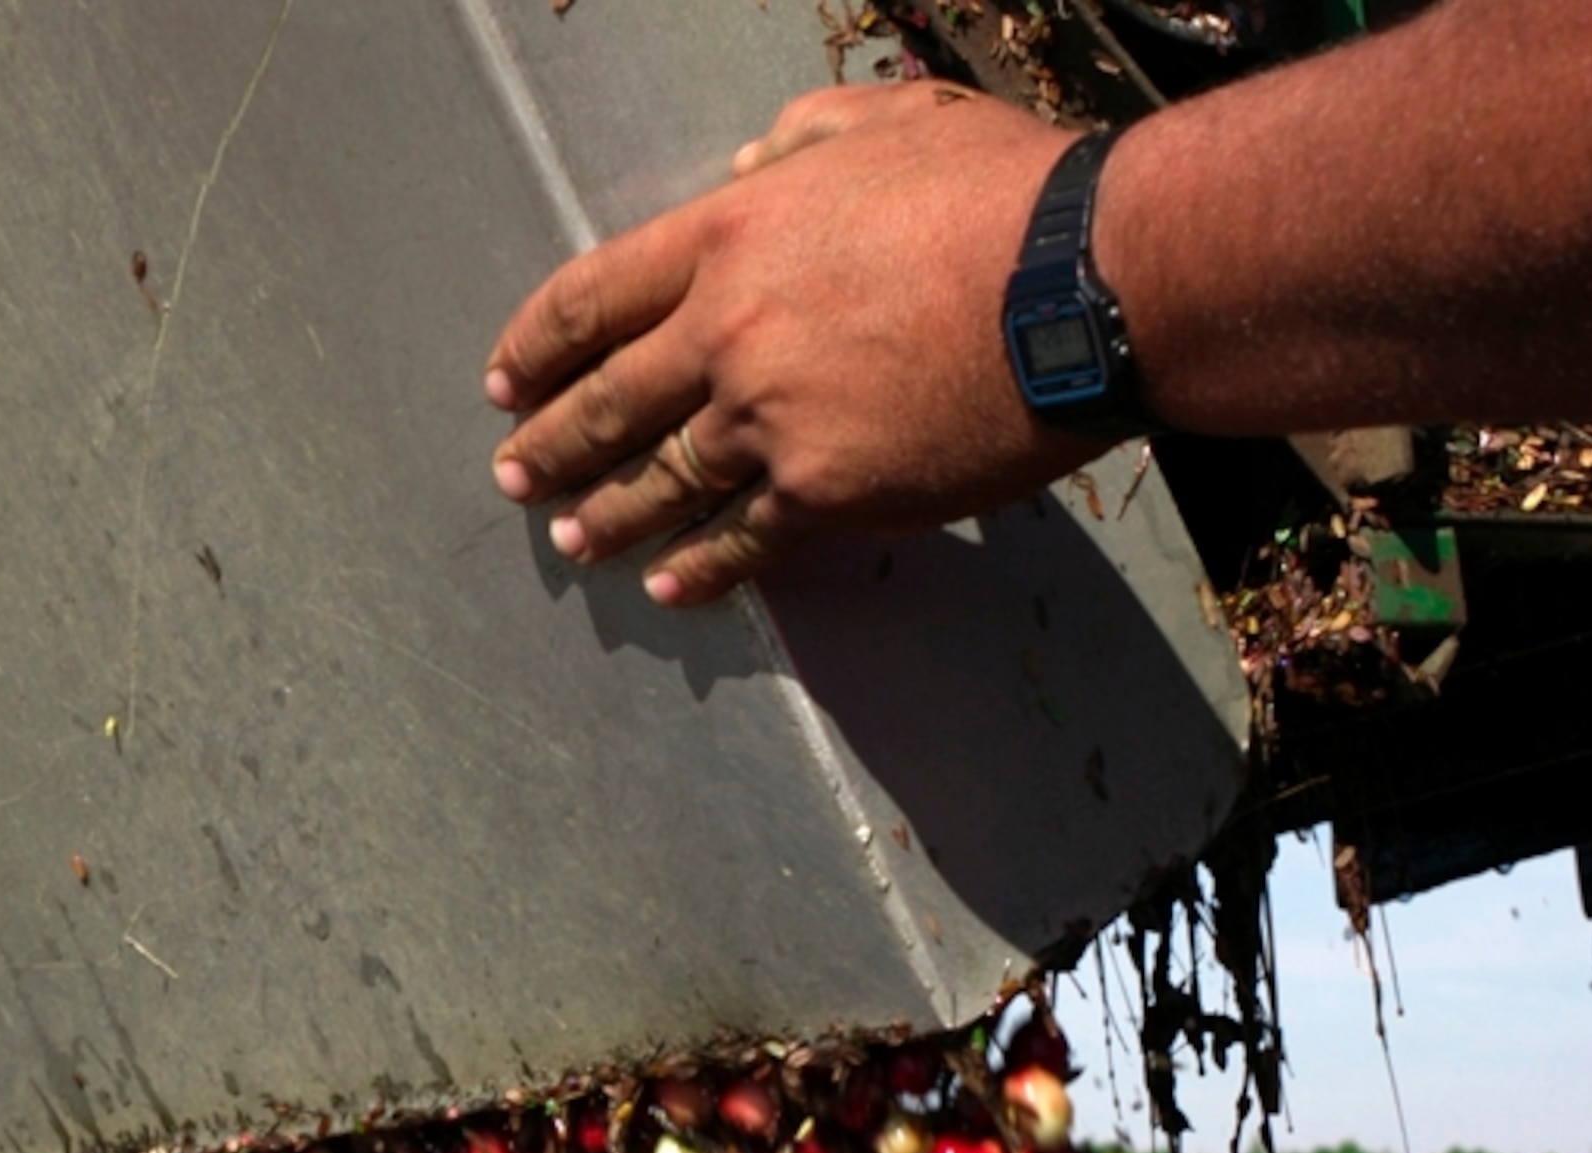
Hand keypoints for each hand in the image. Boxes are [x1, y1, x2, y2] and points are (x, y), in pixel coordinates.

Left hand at [486, 83, 1107, 606]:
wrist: (1084, 285)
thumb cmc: (1002, 192)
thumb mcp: (885, 124)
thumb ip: (799, 143)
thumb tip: (749, 168)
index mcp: (728, 234)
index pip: (594, 296)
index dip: (538, 344)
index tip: (507, 380)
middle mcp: (728, 332)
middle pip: (610, 401)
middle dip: (549, 442)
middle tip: (512, 474)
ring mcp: (770, 422)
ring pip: (662, 482)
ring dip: (607, 516)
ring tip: (572, 541)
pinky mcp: (828, 492)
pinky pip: (744, 541)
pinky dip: (699, 571)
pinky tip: (668, 589)